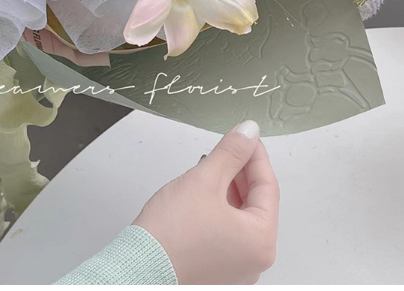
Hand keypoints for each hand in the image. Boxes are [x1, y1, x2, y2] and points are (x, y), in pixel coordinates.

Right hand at [133, 120, 279, 284]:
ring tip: (213, 166)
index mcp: (260, 241)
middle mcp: (253, 261)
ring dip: (229, 187)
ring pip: (240, 215)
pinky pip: (227, 230)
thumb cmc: (169, 239)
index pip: (268, 185)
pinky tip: (205, 192)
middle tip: (230, 147)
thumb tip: (248, 133)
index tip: (246, 137)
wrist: (135, 271)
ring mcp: (235, 268)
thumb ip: (231, 152)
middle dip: (241, 170)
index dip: (255, 155)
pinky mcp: (216, 269)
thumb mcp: (205, 180)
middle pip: (256, 201)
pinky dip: (219, 207)